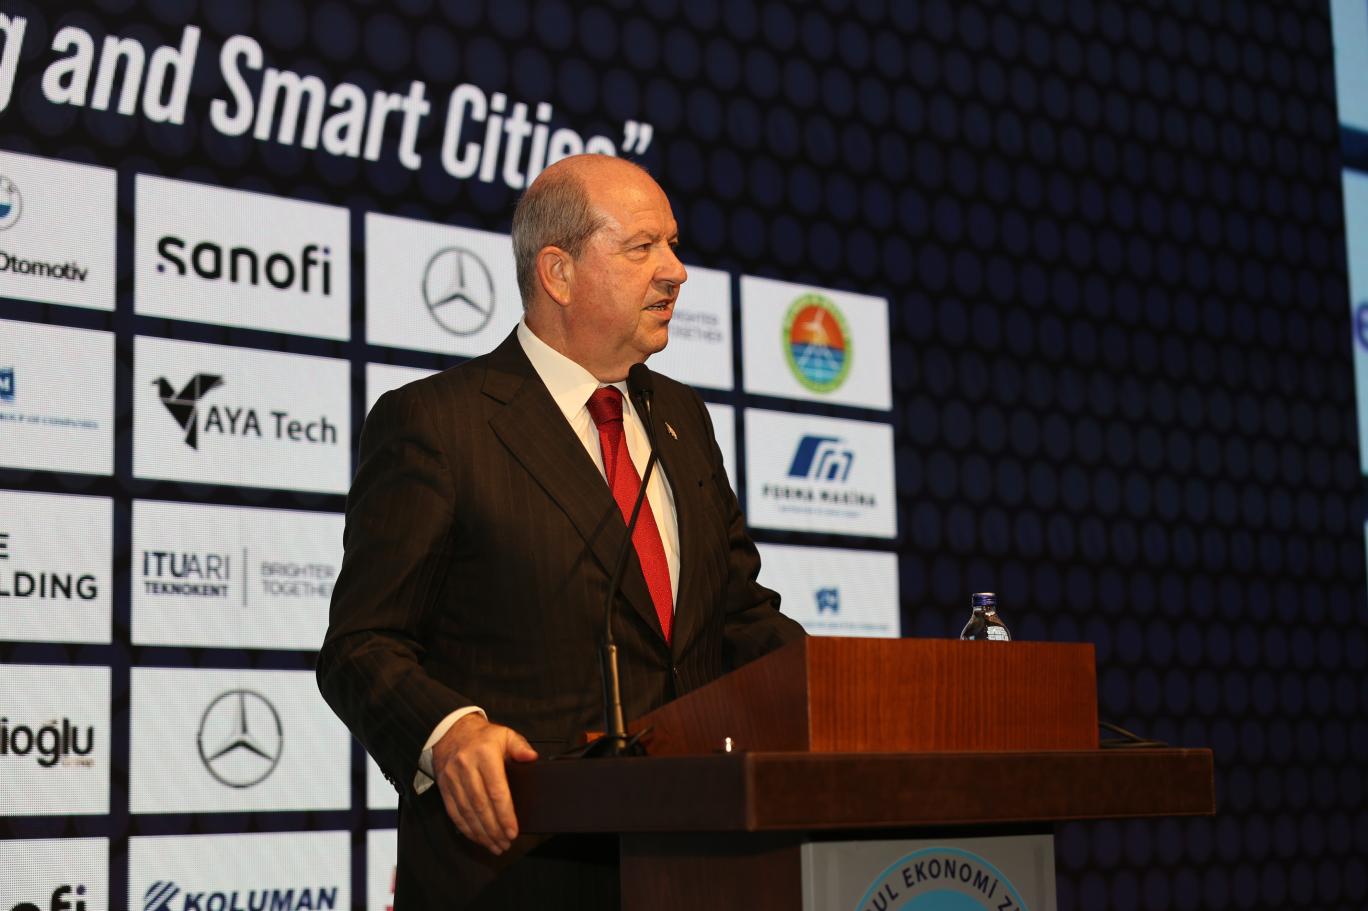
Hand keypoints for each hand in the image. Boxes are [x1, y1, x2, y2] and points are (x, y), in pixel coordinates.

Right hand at [431, 713, 538, 854]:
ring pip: (467, 812)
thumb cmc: (483, 736)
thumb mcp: (505, 734)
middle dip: (494, 829)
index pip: (496, 790)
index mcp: (485, 755)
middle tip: (506, 843)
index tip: (513, 831)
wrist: (450, 730)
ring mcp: (452, 778)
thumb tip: (532, 758)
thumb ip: (520, 746)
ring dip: (481, 832)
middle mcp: (466, 767)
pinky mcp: (443, 786)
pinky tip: (477, 837)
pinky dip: (466, 828)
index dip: (504, 814)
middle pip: (481, 805)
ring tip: (495, 845)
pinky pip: (454, 812)